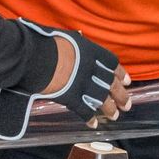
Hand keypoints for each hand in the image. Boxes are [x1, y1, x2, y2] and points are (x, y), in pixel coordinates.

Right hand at [0, 22, 128, 140]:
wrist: (31, 56)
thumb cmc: (42, 42)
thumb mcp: (62, 36)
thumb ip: (73, 40)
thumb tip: (78, 35)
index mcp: (89, 51)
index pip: (110, 63)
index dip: (120, 73)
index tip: (127, 81)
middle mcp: (89, 68)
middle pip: (110, 83)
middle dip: (120, 95)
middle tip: (126, 104)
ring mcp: (81, 84)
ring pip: (101, 98)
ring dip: (110, 108)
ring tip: (115, 115)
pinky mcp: (70, 97)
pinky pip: (84, 110)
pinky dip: (89, 117)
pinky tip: (93, 123)